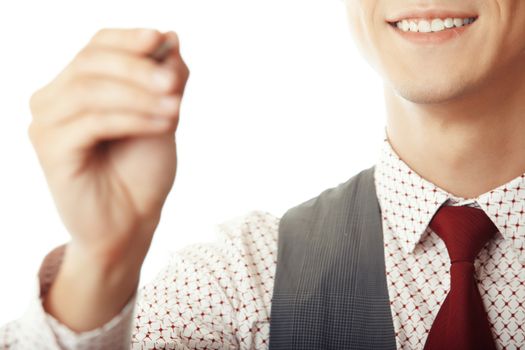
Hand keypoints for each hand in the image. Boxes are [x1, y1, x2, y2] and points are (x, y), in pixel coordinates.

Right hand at [28, 28, 188, 268]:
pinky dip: (134, 119)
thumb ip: (165, 78)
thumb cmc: (142, 169)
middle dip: (137, 68)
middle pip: (91, 63)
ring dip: (140, 96)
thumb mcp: (162, 115)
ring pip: (91, 90)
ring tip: (176, 110)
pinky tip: (166, 125)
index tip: (160, 38)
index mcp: (76, 86)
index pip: (97, 46)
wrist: (130, 223)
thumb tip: (170, 37)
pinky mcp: (51, 150)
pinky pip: (94, 122)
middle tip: (174, 83)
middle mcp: (53, 100)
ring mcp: (47, 124)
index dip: (128, 39)